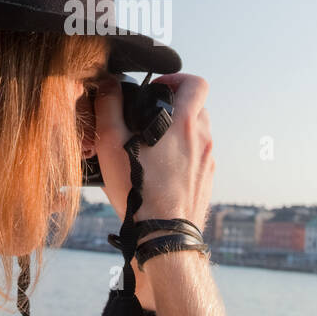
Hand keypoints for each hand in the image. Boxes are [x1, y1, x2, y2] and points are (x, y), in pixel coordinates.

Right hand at [92, 73, 213, 230]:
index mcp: (184, 123)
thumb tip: (108, 85)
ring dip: (179, 133)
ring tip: (152, 148)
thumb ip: (109, 108)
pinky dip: (183, 157)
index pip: (196, 83)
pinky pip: (197, 158)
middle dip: (175, 107)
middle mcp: (202, 139)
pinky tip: (160, 173)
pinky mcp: (207, 181)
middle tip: (151, 119)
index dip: (177, 79)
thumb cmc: (139, 191)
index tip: (158, 88)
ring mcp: (208, 161)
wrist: (164, 236)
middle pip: (197, 108)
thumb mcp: (111, 145)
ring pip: (197, 134)